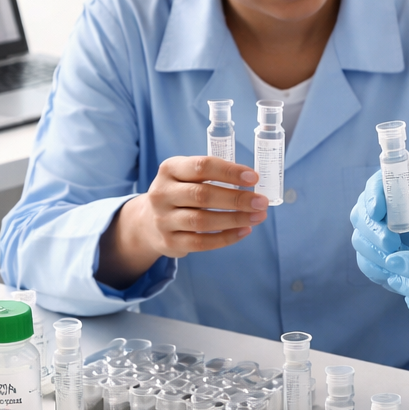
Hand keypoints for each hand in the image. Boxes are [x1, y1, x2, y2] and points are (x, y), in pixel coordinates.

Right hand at [97, 156, 267, 287]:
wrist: (147, 223)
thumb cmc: (179, 194)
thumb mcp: (186, 176)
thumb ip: (213, 175)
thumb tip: (252, 183)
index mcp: (170, 169)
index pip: (202, 167)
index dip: (230, 172)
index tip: (254, 178)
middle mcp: (162, 193)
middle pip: (203, 195)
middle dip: (236, 199)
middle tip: (261, 202)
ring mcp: (163, 220)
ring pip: (202, 221)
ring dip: (235, 219)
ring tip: (258, 216)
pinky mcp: (169, 242)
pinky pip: (201, 242)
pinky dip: (226, 237)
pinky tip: (244, 230)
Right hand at [350, 168, 408, 285]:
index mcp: (405, 186)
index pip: (379, 182)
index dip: (374, 195)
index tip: (378, 211)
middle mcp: (387, 208)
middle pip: (362, 212)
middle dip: (372, 229)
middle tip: (392, 244)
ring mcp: (379, 233)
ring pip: (360, 238)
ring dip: (373, 251)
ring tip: (397, 261)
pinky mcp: (379, 256)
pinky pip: (366, 262)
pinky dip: (375, 268)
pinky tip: (393, 273)